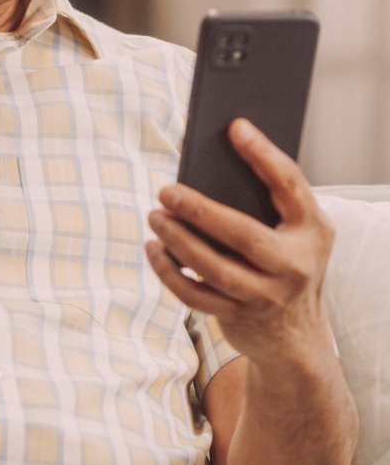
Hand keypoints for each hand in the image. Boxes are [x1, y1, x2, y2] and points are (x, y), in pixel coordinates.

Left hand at [145, 118, 334, 362]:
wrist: (297, 337)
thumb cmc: (286, 263)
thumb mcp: (295, 231)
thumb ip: (266, 199)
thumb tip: (205, 165)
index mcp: (312, 230)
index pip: (290, 184)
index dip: (263, 153)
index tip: (234, 126)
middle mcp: (294, 265)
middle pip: (242, 233)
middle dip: (199, 210)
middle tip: (166, 190)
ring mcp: (265, 295)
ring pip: (213, 268)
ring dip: (176, 240)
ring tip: (154, 216)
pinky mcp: (237, 316)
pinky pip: (194, 295)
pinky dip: (168, 271)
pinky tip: (153, 249)